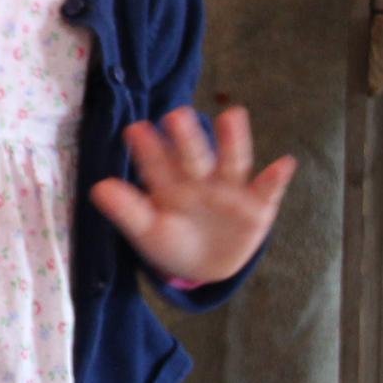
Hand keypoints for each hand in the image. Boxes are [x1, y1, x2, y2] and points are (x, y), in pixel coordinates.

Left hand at [89, 106, 294, 286]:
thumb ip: (127, 210)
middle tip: (176, 115)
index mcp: (169, 184)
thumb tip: (98, 187)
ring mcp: (230, 190)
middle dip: (186, 138)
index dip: (147, 149)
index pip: (156, 165)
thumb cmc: (171, 241)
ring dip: (233, 141)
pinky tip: (284, 163)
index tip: (134, 129)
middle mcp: (200, 179)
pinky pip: (267, 190)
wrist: (205, 267)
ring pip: (231, 162)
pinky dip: (275, 178)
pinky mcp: (256, 206)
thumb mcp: (147, 230)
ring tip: (232, 116)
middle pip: (193, 156)